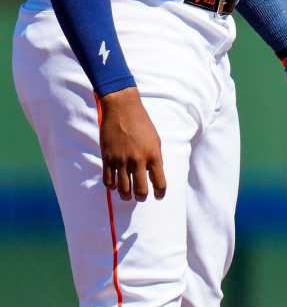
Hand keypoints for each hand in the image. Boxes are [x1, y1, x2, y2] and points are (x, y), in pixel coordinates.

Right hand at [97, 86, 165, 200]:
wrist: (122, 109)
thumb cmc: (142, 124)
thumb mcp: (156, 140)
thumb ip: (156, 158)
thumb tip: (153, 174)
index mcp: (153, 156)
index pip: (159, 183)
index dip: (160, 193)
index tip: (158, 196)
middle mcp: (138, 160)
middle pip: (140, 190)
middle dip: (141, 197)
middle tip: (141, 197)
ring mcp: (121, 160)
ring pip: (123, 188)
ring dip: (126, 196)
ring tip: (128, 196)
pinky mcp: (107, 158)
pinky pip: (108, 180)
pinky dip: (112, 186)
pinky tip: (115, 185)